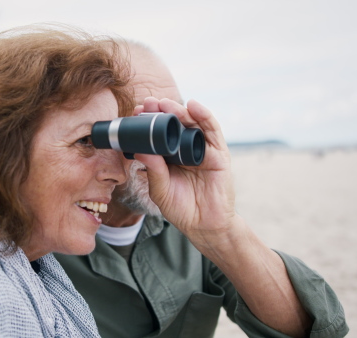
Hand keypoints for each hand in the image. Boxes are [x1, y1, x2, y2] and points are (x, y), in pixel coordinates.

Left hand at [134, 97, 237, 247]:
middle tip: (148, 103)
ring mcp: (202, 150)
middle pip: (174, 124)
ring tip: (166, 103)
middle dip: (161, 111)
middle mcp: (185, 150)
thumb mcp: (160, 190)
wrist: (204, 226)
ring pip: (192, 124)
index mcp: (169, 157)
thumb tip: (139, 151)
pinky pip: (212, 131)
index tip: (136, 112)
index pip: (158, 134)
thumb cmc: (181, 209)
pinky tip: (194, 106)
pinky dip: (204, 115)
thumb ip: (153, 171)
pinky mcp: (219, 154)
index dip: (148, 122)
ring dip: (179, 110)